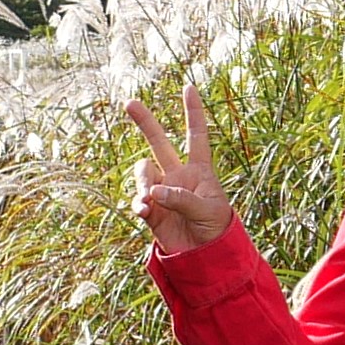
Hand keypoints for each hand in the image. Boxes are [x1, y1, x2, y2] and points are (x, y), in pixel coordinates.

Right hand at [123, 81, 233, 254]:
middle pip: (158, 142)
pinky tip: (144, 211)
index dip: (193, 112)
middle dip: (145, 122)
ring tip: (150, 199)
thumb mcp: (207, 210)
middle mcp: (178, 175)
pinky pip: (138, 199)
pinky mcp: (151, 210)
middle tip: (129, 102)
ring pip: (143, 171)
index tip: (189, 87)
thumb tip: (154, 190)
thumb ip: (181, 197)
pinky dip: (138, 203)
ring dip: (143, 180)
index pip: (196, 136)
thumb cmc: (215, 229)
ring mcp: (162, 191)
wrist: (205, 257)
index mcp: (199, 170)